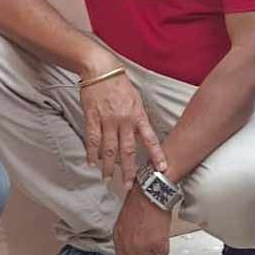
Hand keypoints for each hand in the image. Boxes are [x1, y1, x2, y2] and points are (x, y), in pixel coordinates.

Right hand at [80, 69, 165, 184]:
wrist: (101, 69)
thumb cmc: (120, 85)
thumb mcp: (136, 100)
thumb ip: (139, 120)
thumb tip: (142, 139)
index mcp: (138, 115)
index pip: (150, 139)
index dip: (157, 155)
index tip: (162, 169)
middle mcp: (124, 120)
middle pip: (128, 150)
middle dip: (129, 170)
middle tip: (129, 185)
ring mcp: (107, 119)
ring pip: (109, 148)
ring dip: (109, 166)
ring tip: (108, 179)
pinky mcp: (92, 117)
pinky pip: (92, 139)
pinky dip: (92, 152)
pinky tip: (92, 162)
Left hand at [112, 186, 171, 254]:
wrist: (151, 193)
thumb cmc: (140, 201)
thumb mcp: (125, 220)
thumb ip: (126, 234)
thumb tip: (133, 242)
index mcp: (119, 236)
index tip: (139, 254)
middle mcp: (128, 243)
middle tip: (151, 247)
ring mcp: (141, 245)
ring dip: (156, 251)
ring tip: (158, 238)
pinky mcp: (155, 243)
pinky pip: (162, 253)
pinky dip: (165, 246)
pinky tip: (163, 235)